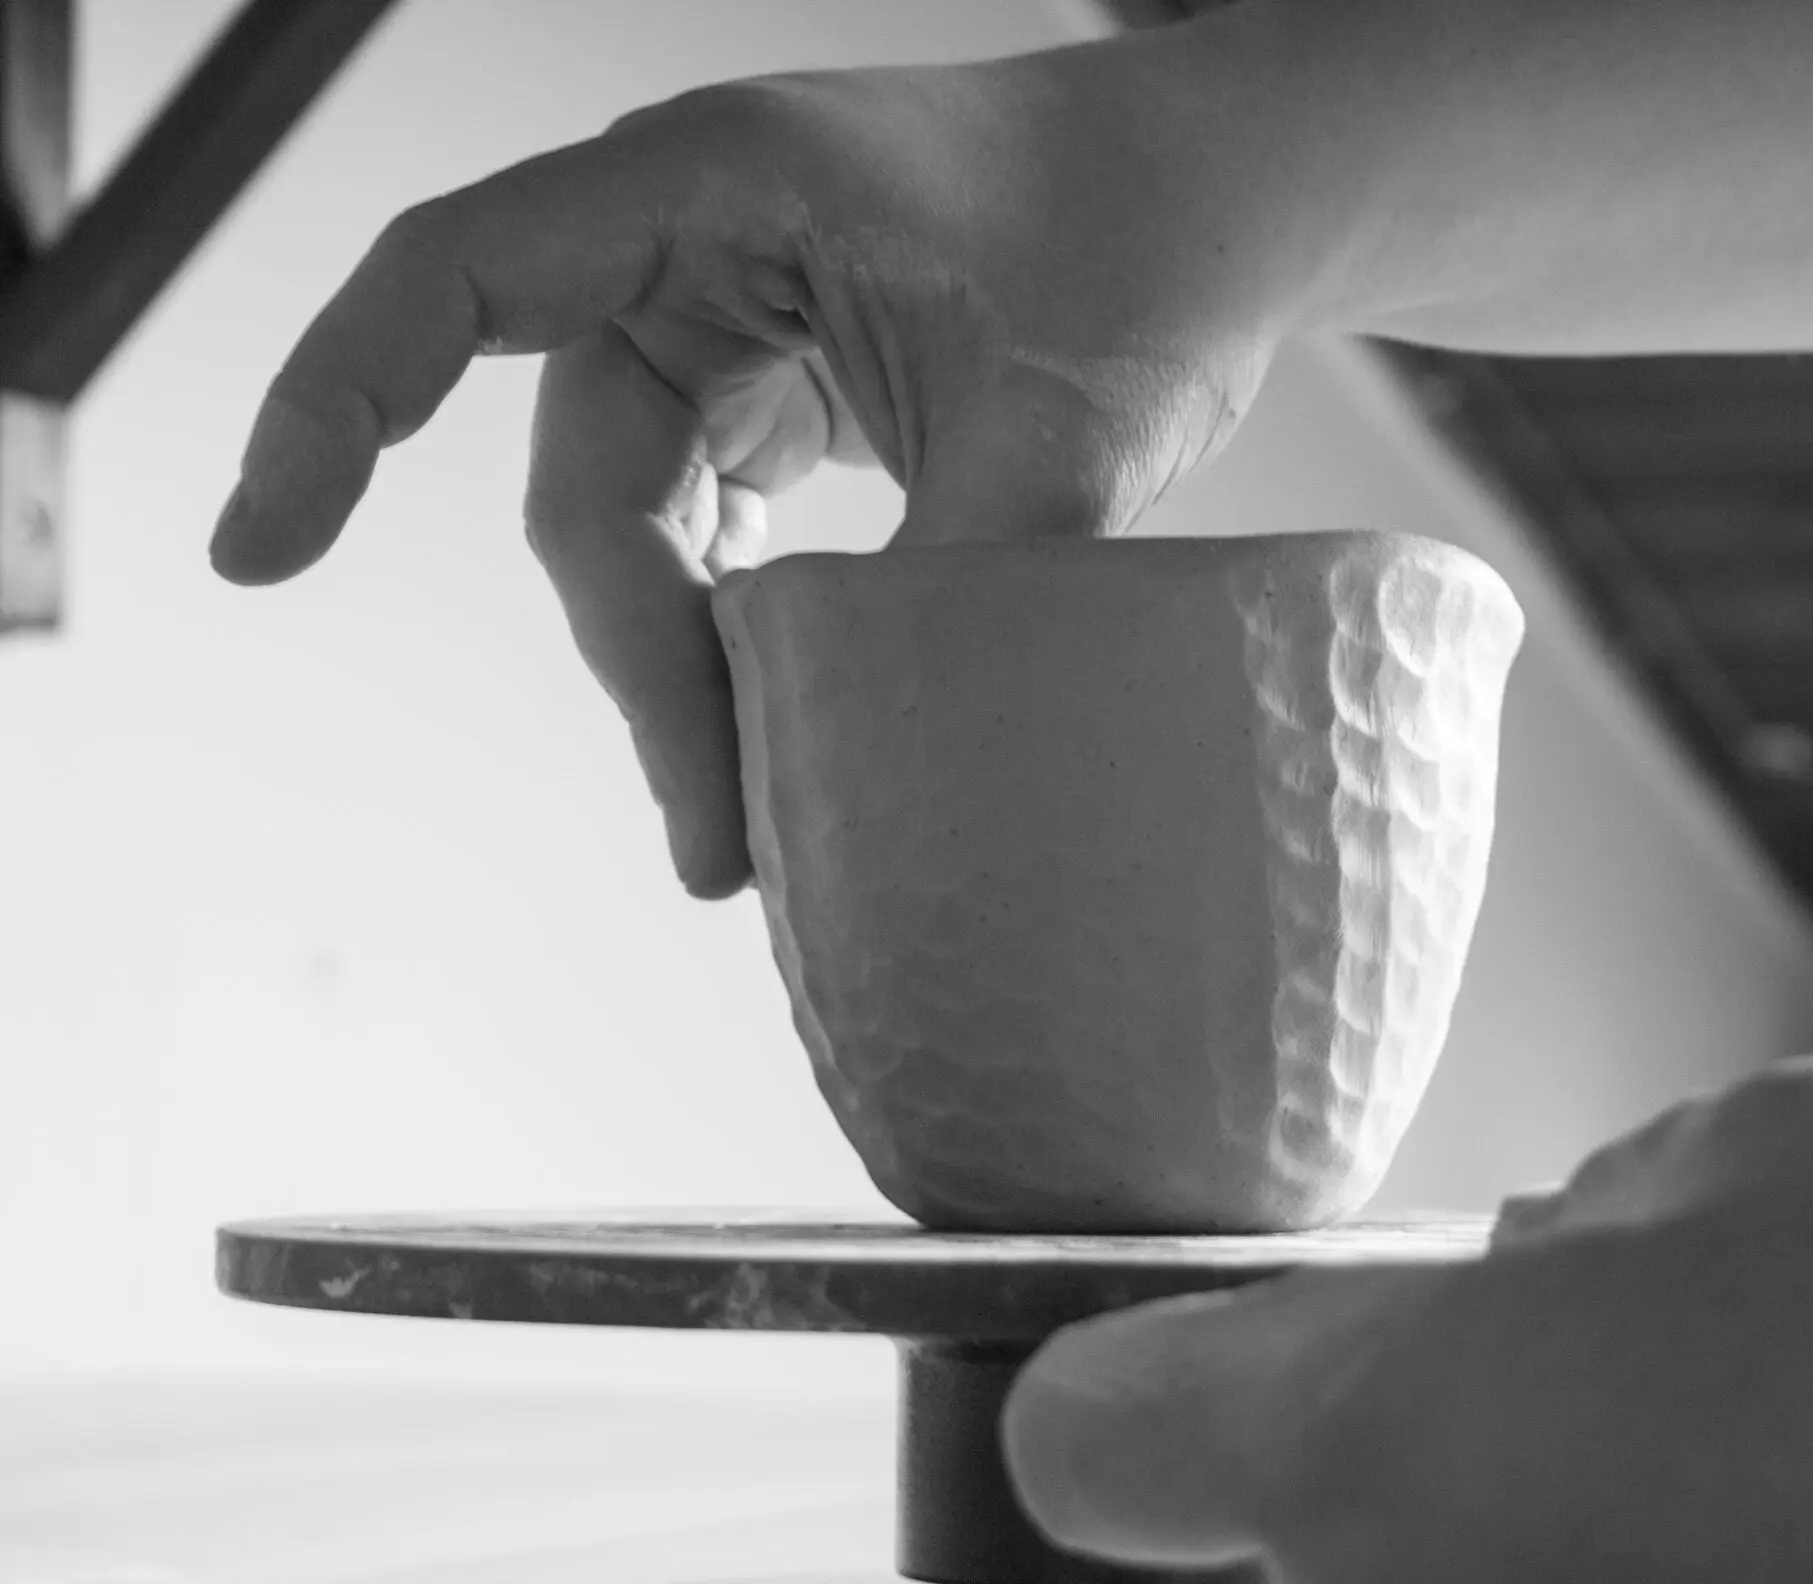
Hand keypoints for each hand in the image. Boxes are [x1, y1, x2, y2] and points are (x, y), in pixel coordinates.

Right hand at [209, 50, 1291, 895]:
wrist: (1231, 203)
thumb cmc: (1148, 249)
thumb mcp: (1057, 433)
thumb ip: (955, 595)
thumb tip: (878, 788)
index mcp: (716, 191)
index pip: (456, 279)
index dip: (333, 406)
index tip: (260, 553)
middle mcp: (695, 247)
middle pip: (586, 482)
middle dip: (644, 667)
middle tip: (718, 842)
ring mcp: (736, 319)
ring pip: (644, 524)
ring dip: (687, 670)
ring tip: (746, 824)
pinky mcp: (787, 387)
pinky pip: (711, 523)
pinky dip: (733, 628)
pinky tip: (774, 727)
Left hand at [1003, 1054, 1812, 1583]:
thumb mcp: (1773, 1154)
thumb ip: (1589, 1213)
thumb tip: (1547, 1267)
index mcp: (1376, 1450)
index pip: (1092, 1429)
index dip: (1126, 1379)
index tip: (1183, 1371)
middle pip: (1328, 1544)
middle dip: (1443, 1467)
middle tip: (1657, 1411)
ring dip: (1567, 1576)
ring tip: (1793, 1525)